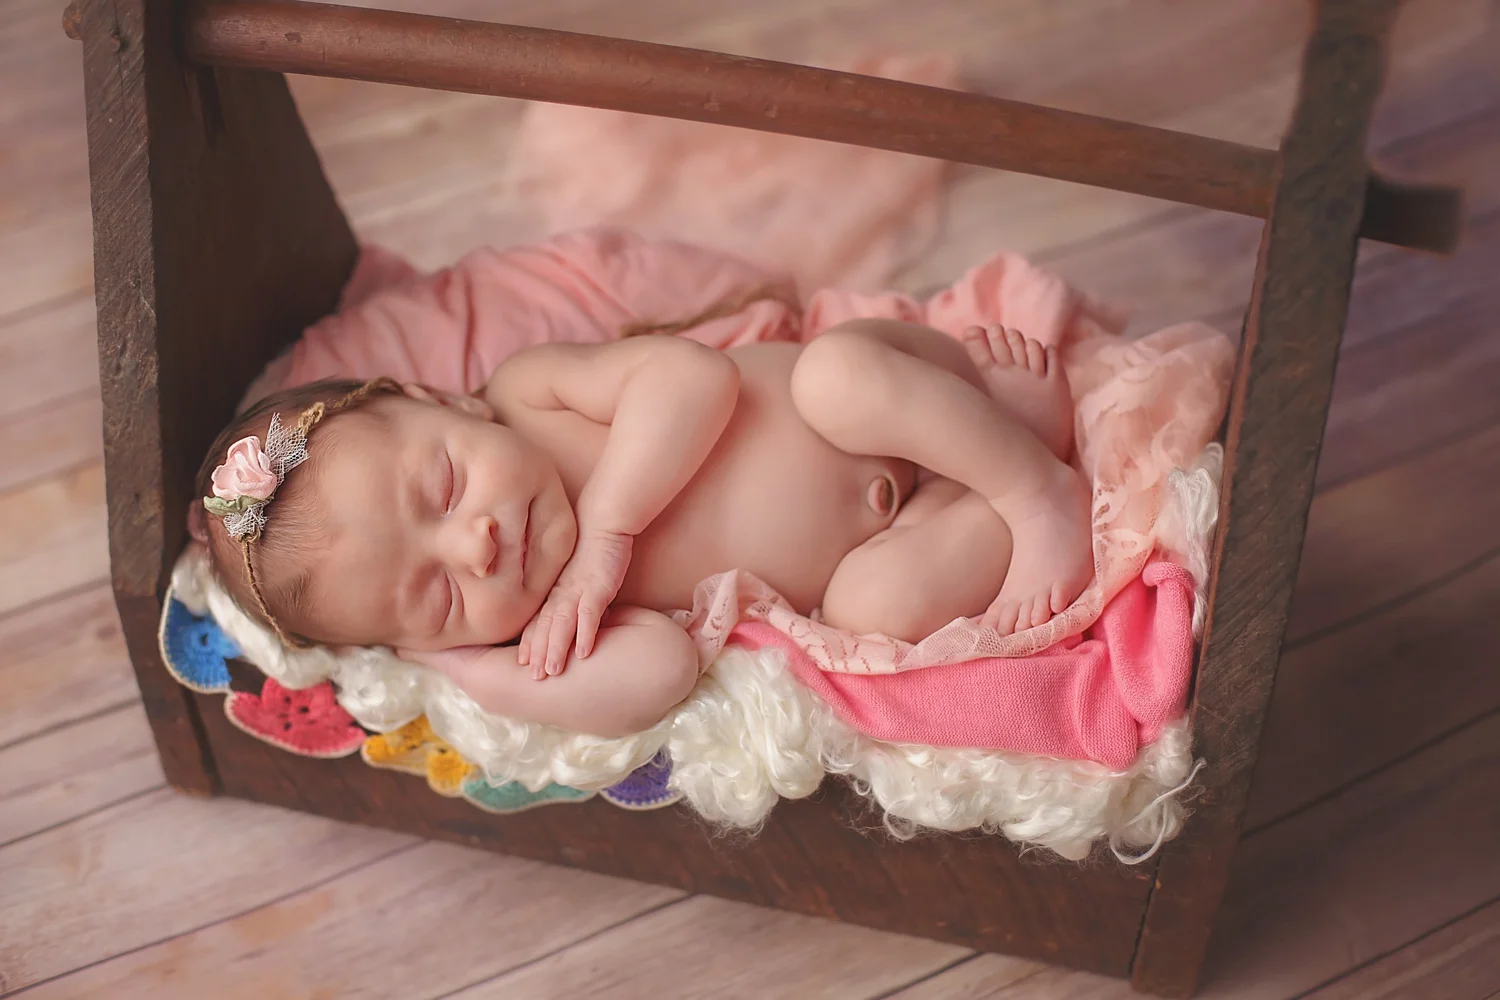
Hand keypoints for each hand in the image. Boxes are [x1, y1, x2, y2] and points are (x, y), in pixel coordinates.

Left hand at [519, 528, 632, 678]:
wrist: (604, 520)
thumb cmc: (591, 545)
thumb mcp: (575, 573)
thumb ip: (568, 593)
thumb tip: (570, 613)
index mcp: (555, 590)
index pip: (537, 619)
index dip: (529, 641)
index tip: (521, 662)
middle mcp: (562, 593)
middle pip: (544, 626)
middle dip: (536, 652)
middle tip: (530, 676)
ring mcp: (579, 590)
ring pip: (562, 623)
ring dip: (555, 648)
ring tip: (550, 671)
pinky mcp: (598, 587)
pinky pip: (590, 613)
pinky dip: (586, 633)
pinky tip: (584, 652)